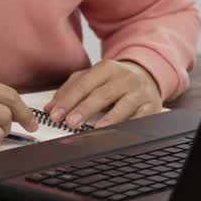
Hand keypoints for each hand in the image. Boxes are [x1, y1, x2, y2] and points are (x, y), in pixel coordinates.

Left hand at [44, 60, 161, 129]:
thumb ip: (70, 90)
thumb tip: (50, 109)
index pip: (84, 84)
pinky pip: (140, 118)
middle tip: (70, 123)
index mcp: (106, 68)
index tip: (55, 115)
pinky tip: (119, 133)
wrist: (147, 75)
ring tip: (94, 130)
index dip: (68, 100)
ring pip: (123, 105)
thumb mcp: (92, 78)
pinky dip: (129, 126)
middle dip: (84, 109)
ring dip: (109, 119)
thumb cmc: (114, 80)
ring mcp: (139, 92)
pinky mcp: (151, 106)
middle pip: (102, 94)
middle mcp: (124, 78)